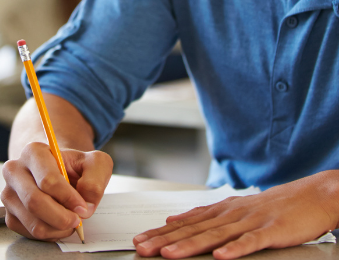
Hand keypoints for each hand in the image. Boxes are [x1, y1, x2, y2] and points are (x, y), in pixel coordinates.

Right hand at [1, 141, 112, 240]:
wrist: (57, 172)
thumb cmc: (73, 166)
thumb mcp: (94, 163)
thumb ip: (95, 179)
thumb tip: (86, 205)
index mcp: (33, 152)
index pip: (47, 180)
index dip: (68, 198)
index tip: (83, 206)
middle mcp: (15, 171)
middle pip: (34, 202)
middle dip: (62, 217)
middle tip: (77, 219)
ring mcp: (9, 193)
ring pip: (34, 222)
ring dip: (58, 228)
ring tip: (69, 219)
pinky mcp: (9, 214)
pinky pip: (30, 233)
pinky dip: (50, 234)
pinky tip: (58, 222)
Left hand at [133, 170, 338, 258]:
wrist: (310, 196)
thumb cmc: (272, 207)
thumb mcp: (234, 209)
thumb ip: (205, 216)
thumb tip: (175, 221)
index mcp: (220, 210)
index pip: (185, 223)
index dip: (160, 233)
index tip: (139, 240)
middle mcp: (230, 214)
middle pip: (193, 229)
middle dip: (165, 240)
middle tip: (142, 248)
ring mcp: (249, 222)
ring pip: (214, 236)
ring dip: (190, 246)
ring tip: (169, 255)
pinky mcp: (270, 231)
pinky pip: (250, 242)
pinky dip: (235, 249)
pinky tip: (220, 257)